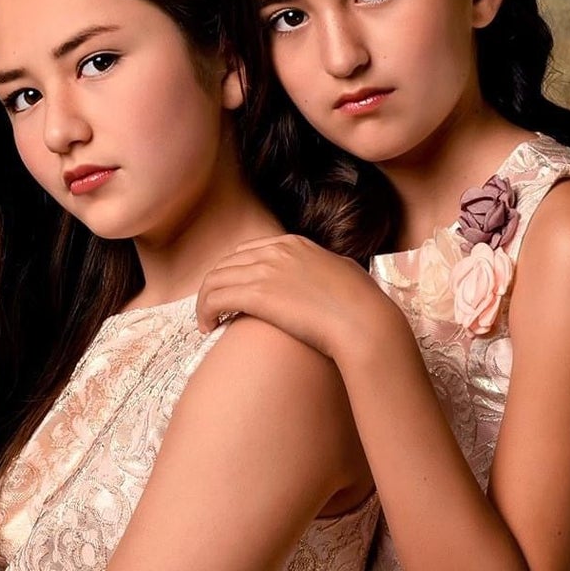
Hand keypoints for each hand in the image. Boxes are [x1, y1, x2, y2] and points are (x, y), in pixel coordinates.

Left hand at [193, 234, 397, 361]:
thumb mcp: (343, 273)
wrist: (364, 322)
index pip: (247, 251)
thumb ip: (327, 269)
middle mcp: (275, 251)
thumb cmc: (362, 306)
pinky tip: (209, 327)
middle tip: (214, 310)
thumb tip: (330, 273)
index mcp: (294, 243)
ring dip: (205, 301)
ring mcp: (264, 270)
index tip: (232, 293)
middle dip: (215, 287)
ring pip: (214, 280)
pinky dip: (205, 311)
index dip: (234, 273)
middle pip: (226, 264)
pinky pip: (214, 298)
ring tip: (208, 322)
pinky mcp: (256, 294)